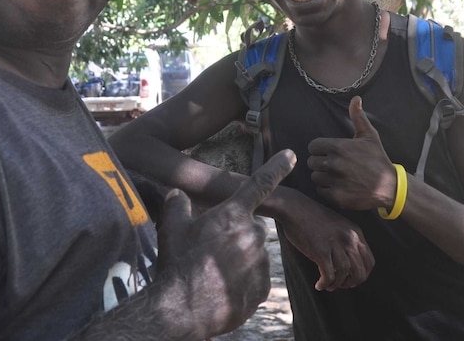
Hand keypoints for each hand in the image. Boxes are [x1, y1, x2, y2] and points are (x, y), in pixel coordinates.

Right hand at [155, 149, 295, 338]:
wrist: (183, 309)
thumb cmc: (178, 264)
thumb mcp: (171, 226)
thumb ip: (177, 203)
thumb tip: (177, 194)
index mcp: (233, 214)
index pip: (259, 184)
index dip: (277, 167)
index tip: (291, 155)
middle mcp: (252, 234)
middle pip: (248, 227)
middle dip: (234, 235)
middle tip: (210, 251)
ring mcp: (260, 262)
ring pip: (252, 254)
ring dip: (236, 260)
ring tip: (212, 273)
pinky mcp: (262, 288)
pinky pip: (254, 278)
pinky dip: (240, 282)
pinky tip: (221, 288)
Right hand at [279, 196, 374, 290]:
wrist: (294, 208)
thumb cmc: (313, 216)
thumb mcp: (338, 224)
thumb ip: (346, 239)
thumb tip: (349, 262)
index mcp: (355, 232)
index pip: (369, 261)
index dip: (363, 274)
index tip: (354, 279)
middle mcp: (348, 239)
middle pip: (359, 270)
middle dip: (352, 282)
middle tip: (343, 285)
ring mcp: (335, 245)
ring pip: (344, 274)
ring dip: (338, 284)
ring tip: (330, 286)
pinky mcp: (321, 251)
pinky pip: (328, 274)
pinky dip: (325, 283)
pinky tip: (319, 285)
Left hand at [307, 96, 396, 210]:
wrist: (390, 186)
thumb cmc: (377, 158)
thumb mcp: (369, 136)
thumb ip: (358, 117)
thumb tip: (356, 98)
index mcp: (339, 147)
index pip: (313, 146)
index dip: (319, 148)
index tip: (326, 151)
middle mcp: (335, 163)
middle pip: (311, 162)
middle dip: (319, 162)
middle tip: (332, 164)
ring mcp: (335, 181)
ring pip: (315, 176)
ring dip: (322, 176)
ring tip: (335, 175)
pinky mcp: (337, 196)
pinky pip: (320, 190)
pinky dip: (326, 189)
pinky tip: (337, 185)